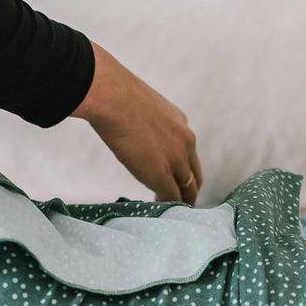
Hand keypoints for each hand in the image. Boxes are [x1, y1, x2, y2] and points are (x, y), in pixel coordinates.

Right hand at [73, 41, 202, 204]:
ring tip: (171, 212)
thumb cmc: (115, 93)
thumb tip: (123, 118)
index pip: (188, 152)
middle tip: (179, 203)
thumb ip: (143, 118)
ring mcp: (176, 158)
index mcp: (181, 123)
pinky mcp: (161, 173)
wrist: (111, 95)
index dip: (182, 169)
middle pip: (195, 174)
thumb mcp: (140, 103)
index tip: (173, 178)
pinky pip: (172, 198)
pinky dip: (168, 207)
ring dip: (181, 202)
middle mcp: (186, 141)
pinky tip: (158, 210)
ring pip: (188, 189)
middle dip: (189, 189)